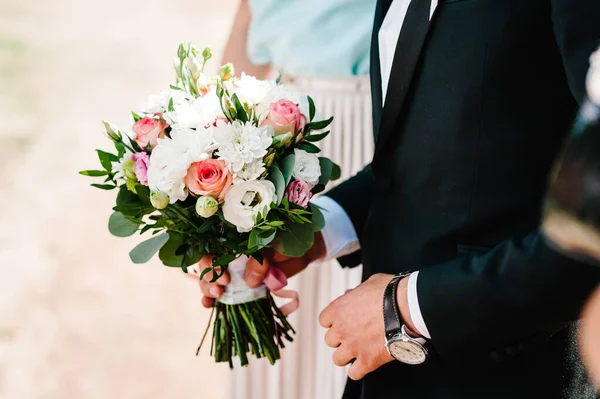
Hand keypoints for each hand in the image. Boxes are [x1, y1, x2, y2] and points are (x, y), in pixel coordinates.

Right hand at [193, 232, 327, 307]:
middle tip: (222, 287)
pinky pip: (225, 291)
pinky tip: (210, 305)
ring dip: (209, 289)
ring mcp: (234, 268)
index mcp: (233, 237)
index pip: (210, 247)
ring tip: (216, 296)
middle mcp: (229, 252)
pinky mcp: (241, 283)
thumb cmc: (288, 238)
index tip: (222, 274)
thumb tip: (250, 282)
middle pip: (207, 264)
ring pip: (211, 279)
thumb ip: (262, 260)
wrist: (305, 248)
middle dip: (209, 278)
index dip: (210, 261)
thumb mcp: (275, 244)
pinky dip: (215, 299)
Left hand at [319, 273, 421, 379]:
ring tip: (358, 351)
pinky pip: (354, 374)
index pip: (324, 320)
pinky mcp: (368, 361)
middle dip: (341, 338)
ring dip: (347, 355)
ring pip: (337, 359)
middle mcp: (341, 329)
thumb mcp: (369, 283)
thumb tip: (353, 294)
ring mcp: (353, 347)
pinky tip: (366, 363)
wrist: (408, 307)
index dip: (334, 321)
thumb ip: (356, 292)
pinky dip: (359, 371)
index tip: (342, 322)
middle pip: (330, 340)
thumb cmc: (390, 293)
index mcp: (338, 309)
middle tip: (354, 335)